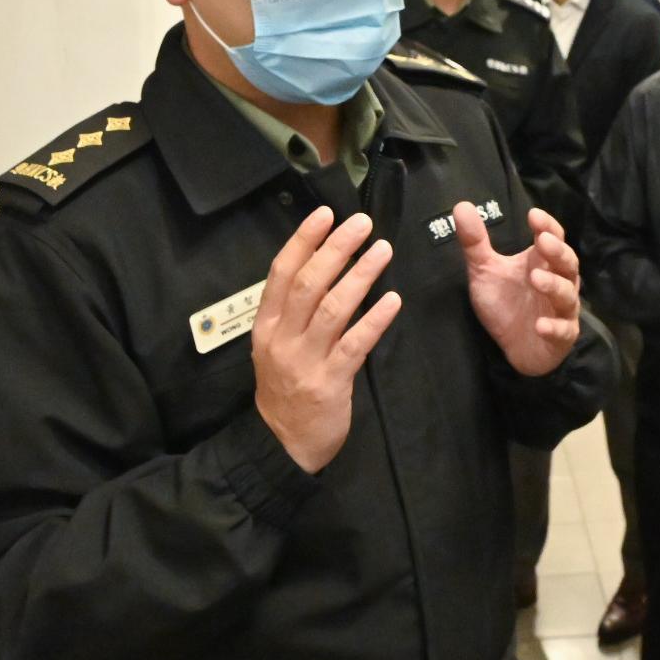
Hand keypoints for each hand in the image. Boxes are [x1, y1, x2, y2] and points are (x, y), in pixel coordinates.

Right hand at [251, 208, 398, 472]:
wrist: (281, 445)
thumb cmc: (285, 389)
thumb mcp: (275, 347)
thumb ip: (292, 312)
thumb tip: (321, 266)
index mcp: (266, 325)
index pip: (281, 272)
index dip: (303, 241)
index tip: (325, 214)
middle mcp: (282, 338)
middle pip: (308, 284)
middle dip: (335, 250)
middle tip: (362, 223)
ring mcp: (305, 361)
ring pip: (333, 309)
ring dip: (360, 276)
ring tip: (383, 250)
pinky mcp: (329, 383)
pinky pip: (355, 345)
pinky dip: (375, 320)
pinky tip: (393, 300)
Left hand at [458, 204, 581, 377]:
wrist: (515, 347)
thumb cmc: (505, 303)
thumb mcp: (485, 271)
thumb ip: (475, 242)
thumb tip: (461, 206)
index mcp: (542, 262)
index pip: (553, 237)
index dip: (547, 226)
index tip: (533, 215)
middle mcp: (558, 282)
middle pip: (567, 263)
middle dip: (558, 251)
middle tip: (543, 241)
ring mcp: (562, 310)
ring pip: (567, 295)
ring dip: (554, 286)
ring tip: (535, 279)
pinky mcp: (562, 336)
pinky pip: (563, 331)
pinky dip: (554, 327)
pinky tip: (541, 325)